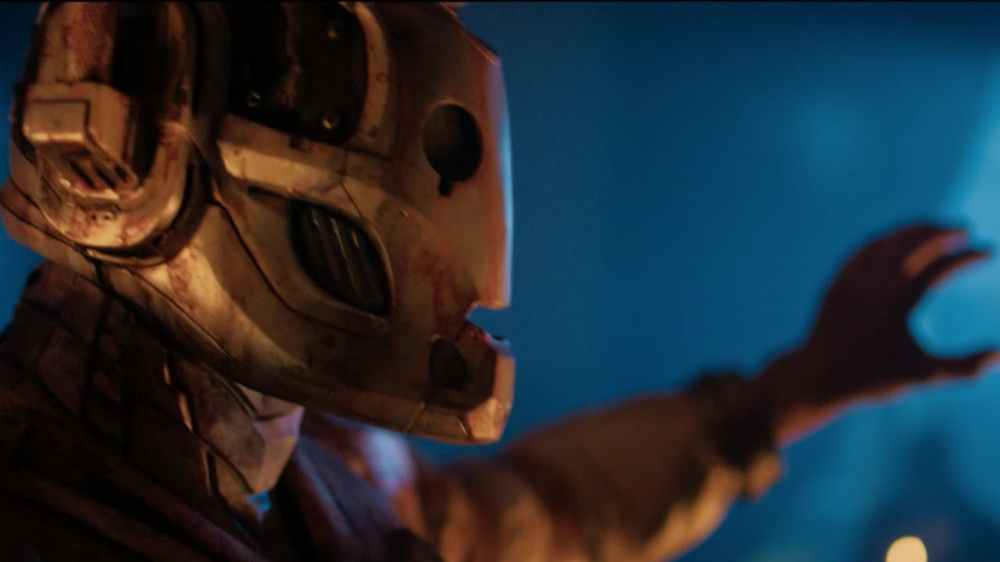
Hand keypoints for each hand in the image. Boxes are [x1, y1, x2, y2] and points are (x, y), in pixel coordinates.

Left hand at [756, 224, 999, 444]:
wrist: (817, 378)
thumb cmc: (873, 379)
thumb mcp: (923, 375)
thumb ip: (965, 367)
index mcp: (895, 303)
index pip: (938, 268)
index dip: (966, 258)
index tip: (989, 252)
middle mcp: (871, 285)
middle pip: (911, 245)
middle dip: (941, 233)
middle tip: (965, 231)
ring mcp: (851, 280)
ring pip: (886, 242)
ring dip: (913, 231)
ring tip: (938, 229)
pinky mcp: (837, 281)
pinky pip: (864, 251)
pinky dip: (887, 240)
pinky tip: (902, 242)